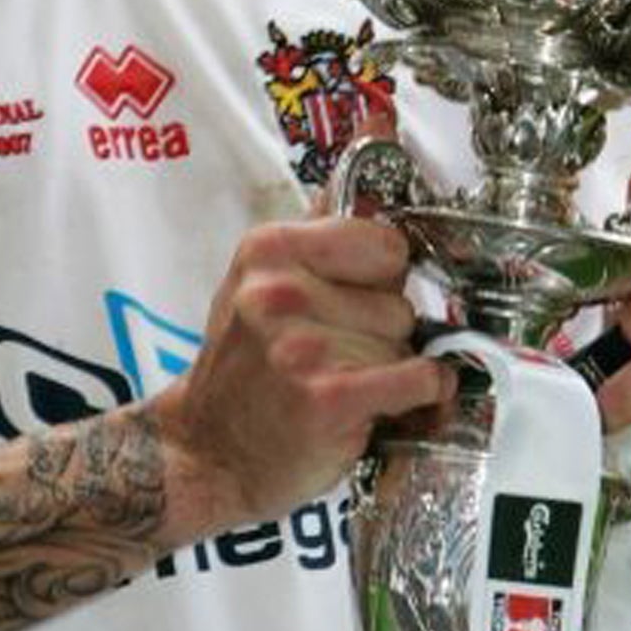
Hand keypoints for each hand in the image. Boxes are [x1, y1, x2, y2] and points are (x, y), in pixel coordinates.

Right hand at [157, 215, 453, 532]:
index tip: (366, 296)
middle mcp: (281, 291)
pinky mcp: (328, 397)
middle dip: (382, 326)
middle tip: (339, 351)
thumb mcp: (255, 284)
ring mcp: (303, 345)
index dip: (383, 274)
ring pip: (405, 340)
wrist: (207, 453)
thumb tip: (361, 177)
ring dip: (389, 365)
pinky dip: (423, 392)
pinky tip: (394, 400)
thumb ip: (313, 236)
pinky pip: (419, 378)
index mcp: (268, 250)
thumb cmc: (240, 370)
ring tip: (341, 380)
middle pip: (397, 296)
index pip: (382, 239)